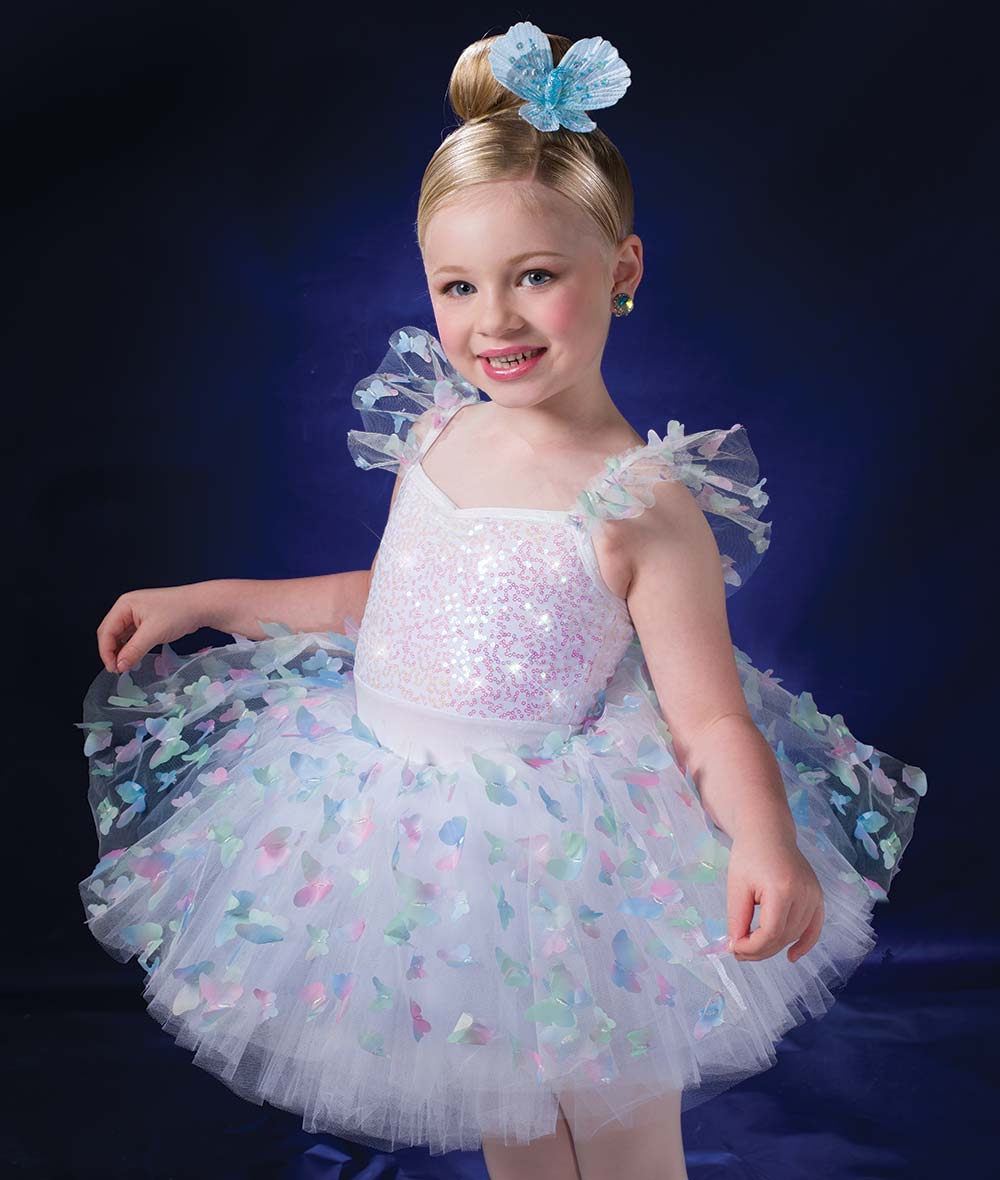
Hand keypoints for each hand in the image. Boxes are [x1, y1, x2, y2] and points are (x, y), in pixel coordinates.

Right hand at [96, 584, 204, 673]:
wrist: (202, 605)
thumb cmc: (178, 613)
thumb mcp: (154, 633)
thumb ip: (134, 650)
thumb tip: (119, 666)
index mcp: (124, 605)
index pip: (106, 631)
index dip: (106, 652)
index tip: (113, 669)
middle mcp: (127, 608)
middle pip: (110, 633)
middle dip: (111, 651)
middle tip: (118, 669)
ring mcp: (136, 614)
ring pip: (120, 636)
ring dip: (120, 651)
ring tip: (125, 666)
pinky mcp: (146, 621)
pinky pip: (132, 636)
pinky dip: (130, 647)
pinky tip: (133, 657)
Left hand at [725, 833, 824, 963]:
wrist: (768, 833)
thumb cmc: (749, 856)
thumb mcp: (736, 887)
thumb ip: (737, 919)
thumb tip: (737, 947)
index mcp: (782, 889)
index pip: (769, 933)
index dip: (751, 947)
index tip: (734, 948)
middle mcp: (803, 894)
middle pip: (783, 937)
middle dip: (760, 950)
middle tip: (738, 952)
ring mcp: (814, 895)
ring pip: (795, 935)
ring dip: (775, 947)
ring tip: (753, 948)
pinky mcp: (817, 896)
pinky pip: (814, 928)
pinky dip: (804, 944)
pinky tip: (791, 956)